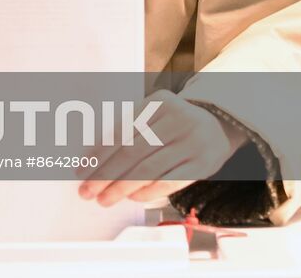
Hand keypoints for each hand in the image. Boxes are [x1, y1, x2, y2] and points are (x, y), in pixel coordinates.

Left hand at [77, 90, 247, 205]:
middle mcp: (178, 119)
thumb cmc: (173, 122)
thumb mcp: (154, 114)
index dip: (98, 153)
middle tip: (87, 191)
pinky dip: (148, 192)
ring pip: (148, 170)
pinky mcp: (203, 165)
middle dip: (105, 175)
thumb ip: (128, 129)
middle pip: (131, 152)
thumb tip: (92, 159)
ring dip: (121, 188)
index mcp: (159, 102)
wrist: (219, 124)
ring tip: (104, 199)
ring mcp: (192, 142)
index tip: (81, 170)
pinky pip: (169, 183)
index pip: (121, 131)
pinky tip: (132, 198)